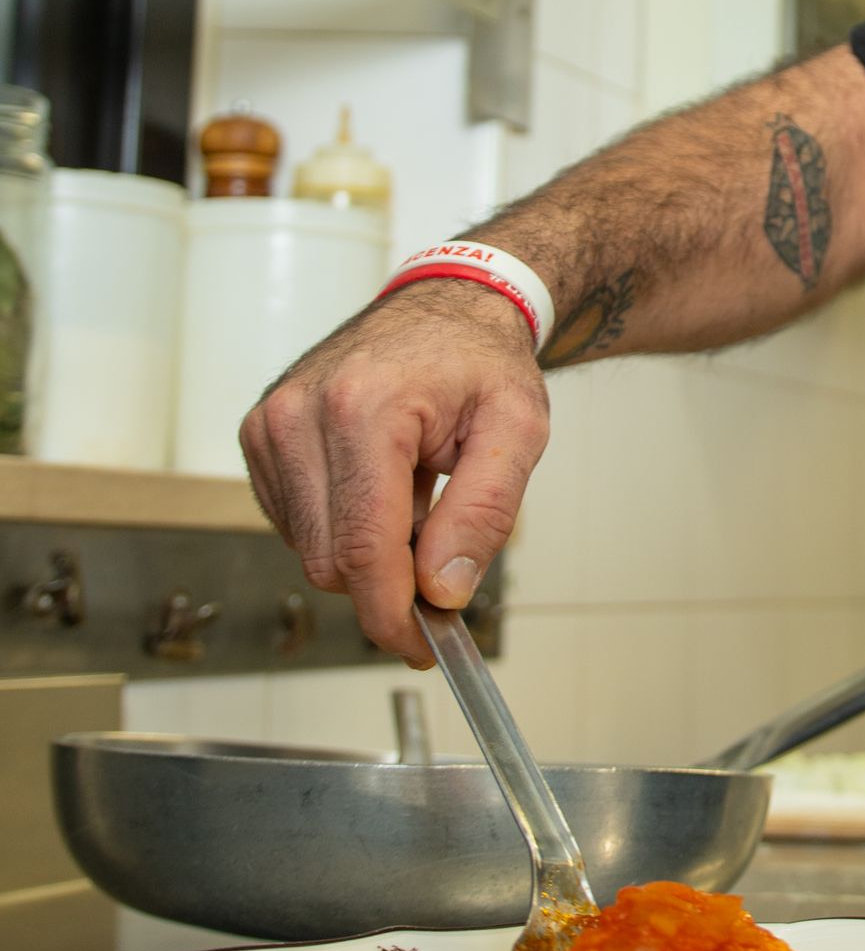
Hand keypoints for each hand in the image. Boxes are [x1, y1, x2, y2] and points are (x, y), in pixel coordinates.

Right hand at [240, 281, 549, 663]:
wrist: (446, 303)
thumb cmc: (482, 361)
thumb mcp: (517, 430)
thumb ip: (484, 514)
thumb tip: (443, 591)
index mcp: (363, 409)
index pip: (364, 550)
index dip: (393, 615)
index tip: (424, 647)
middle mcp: (300, 414)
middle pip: (332, 560)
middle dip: (389, 581)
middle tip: (443, 553)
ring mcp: (271, 424)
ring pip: (309, 549)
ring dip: (367, 549)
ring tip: (416, 496)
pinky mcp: (259, 435)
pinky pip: (295, 523)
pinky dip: (341, 524)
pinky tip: (379, 484)